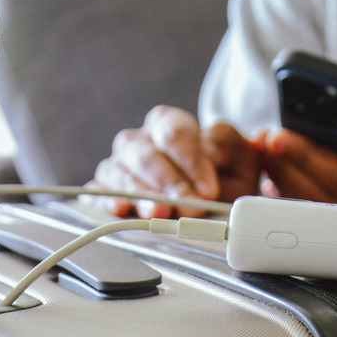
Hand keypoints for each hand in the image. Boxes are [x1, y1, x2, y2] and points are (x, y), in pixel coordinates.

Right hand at [81, 106, 260, 218]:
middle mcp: (139, 141)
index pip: (173, 132)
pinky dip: (108, 201)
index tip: (208, 187)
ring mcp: (119, 166)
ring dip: (143, 195)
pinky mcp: (105, 192)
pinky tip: (123, 208)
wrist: (215, 201)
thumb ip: (227, 143)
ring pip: (121, 173)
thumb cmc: (224, 175)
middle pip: (145, 154)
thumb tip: (215, 148)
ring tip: (161, 213)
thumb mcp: (238, 155)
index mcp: (168, 123)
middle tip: (190, 205)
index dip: (191, 160)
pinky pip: (98, 192)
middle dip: (169, 182)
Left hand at [261, 129, 336, 216]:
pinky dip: (284, 190)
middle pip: (318, 193)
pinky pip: (305, 214)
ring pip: (307, 206)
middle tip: (268, 137)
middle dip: (288, 163)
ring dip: (281, 176)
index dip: (314, 160)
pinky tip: (271, 171)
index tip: (286, 137)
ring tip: (266, 148)